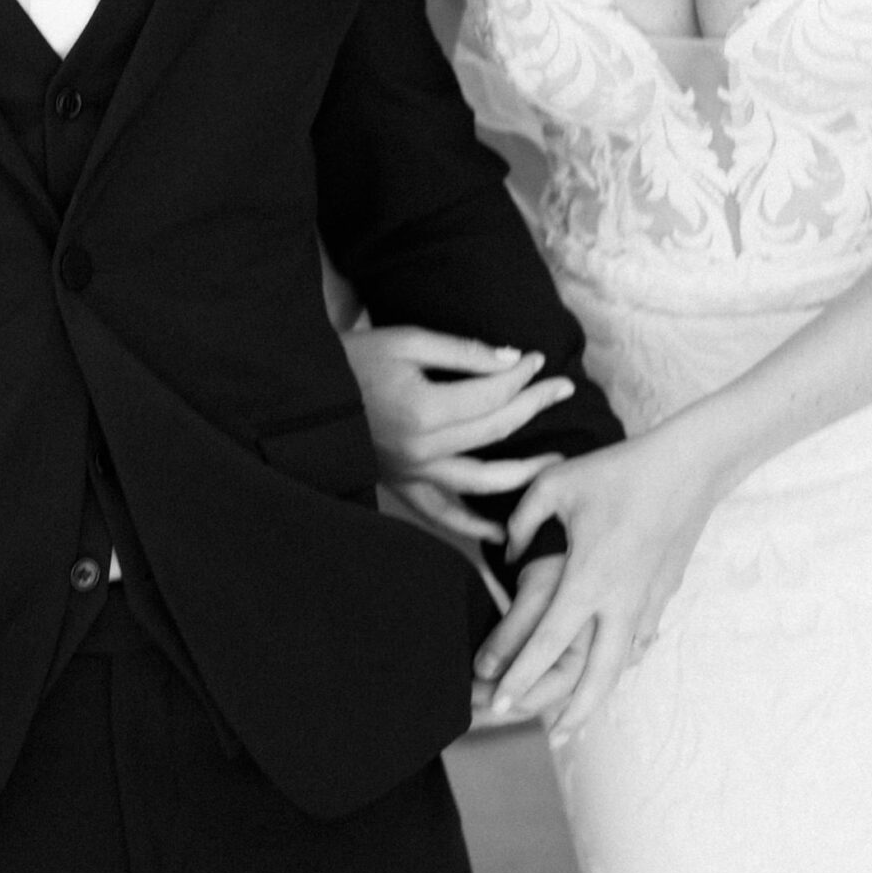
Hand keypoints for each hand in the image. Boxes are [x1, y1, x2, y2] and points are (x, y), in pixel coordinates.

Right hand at [344, 324, 568, 541]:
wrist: (307, 392)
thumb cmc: (355, 358)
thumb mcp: (407, 340)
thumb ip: (462, 351)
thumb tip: (513, 359)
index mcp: (424, 410)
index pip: (491, 395)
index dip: (521, 375)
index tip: (539, 359)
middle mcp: (422, 449)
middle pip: (495, 431)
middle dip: (534, 406)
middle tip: (563, 389)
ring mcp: (412, 474)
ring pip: (482, 483)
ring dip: (524, 474)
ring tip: (554, 464)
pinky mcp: (401, 486)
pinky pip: (442, 515)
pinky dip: (472, 528)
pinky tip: (501, 532)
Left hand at [474, 417, 726, 737]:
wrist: (690, 465)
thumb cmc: (618, 470)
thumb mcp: (554, 485)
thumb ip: (521, 523)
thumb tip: (509, 556)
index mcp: (588, 578)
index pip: (548, 642)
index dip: (521, 678)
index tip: (500, 704)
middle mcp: (621, 600)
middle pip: (597, 676)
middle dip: (572, 711)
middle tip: (549, 735)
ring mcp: (649, 600)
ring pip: (624, 664)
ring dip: (600, 691)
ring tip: (576, 711)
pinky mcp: (666, 592)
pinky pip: (641, 639)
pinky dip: (623, 660)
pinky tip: (612, 665)